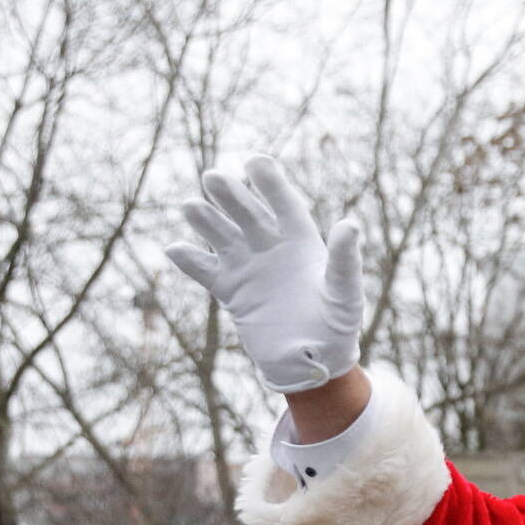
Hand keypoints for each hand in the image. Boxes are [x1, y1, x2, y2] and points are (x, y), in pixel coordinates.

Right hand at [164, 155, 362, 393]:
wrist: (313, 362)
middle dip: (231, 195)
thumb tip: (349, 225)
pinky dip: (189, 260)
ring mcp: (248, 266)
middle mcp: (271, 246)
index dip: (270, 183)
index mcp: (301, 241)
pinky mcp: (231, 291)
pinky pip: (205, 270)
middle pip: (247, 213)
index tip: (255, 163)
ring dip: (206, 220)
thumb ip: (344, 261)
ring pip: (221, 235)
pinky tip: (174, 249)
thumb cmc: (337, 326)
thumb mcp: (345, 295)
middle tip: (213, 178)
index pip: (284, 203)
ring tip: (191, 207)